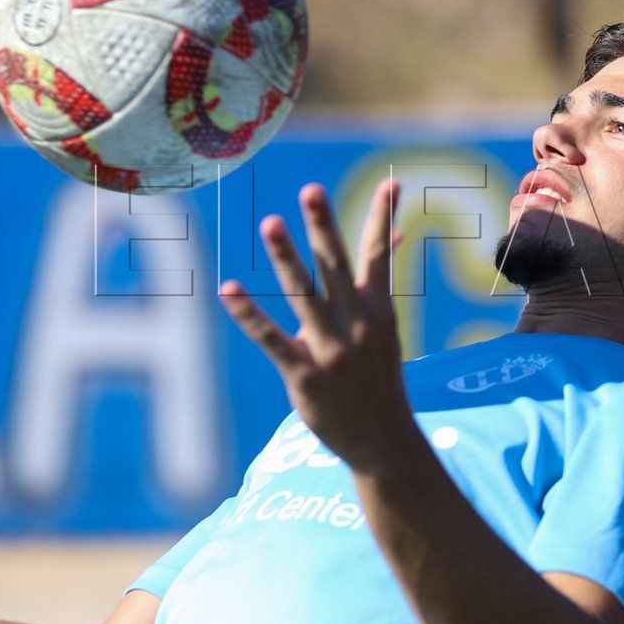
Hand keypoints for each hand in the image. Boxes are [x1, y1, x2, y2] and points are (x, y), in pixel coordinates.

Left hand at [218, 180, 415, 468]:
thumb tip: (394, 235)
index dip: (382, 217)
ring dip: (288, 257)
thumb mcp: (385, 328)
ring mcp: (332, 350)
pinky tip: (229, 289)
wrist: (384, 442)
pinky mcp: (306, 375)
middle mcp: (357, 324)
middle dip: (325, 226)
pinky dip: (250, 315)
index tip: (389, 181)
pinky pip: (273, 339)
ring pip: (305, 295)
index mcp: (378, 310)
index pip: (379, 254)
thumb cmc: (378, 378)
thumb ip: (378, 280)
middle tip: (312, 189)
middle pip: (338, 265)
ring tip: (271, 222)